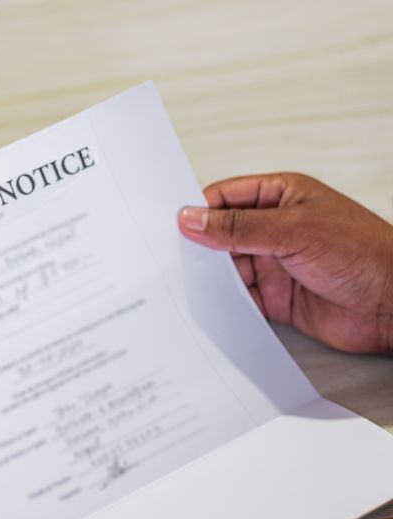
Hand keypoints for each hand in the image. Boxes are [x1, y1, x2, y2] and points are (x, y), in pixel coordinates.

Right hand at [177, 172, 392, 352]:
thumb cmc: (363, 253)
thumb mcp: (293, 230)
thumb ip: (238, 227)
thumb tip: (191, 218)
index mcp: (280, 197)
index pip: (226, 198)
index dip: (199, 210)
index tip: (173, 227)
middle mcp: (274, 229)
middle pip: (221, 234)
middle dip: (198, 246)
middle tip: (171, 258)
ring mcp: (274, 264)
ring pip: (227, 268)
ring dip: (210, 277)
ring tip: (185, 284)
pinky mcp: (277, 298)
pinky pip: (241, 298)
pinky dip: (225, 303)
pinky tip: (211, 306)